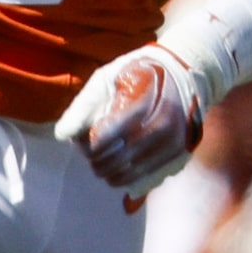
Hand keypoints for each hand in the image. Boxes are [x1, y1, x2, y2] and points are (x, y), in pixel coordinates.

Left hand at [55, 45, 206, 191]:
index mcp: (143, 104)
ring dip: (109, 173)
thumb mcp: (109, 78)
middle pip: (115, 162)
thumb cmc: (140, 73)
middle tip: (89, 152)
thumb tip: (62, 135)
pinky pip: (147, 180)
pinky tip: (120, 166)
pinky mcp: (180, 156)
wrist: (188, 72)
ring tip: (103, 159)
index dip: (85, 145)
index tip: (81, 140)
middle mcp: (162, 128)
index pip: (103, 140)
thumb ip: (84, 106)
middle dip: (95, 161)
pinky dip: (127, 178)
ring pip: (130, 176)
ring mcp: (174, 145)